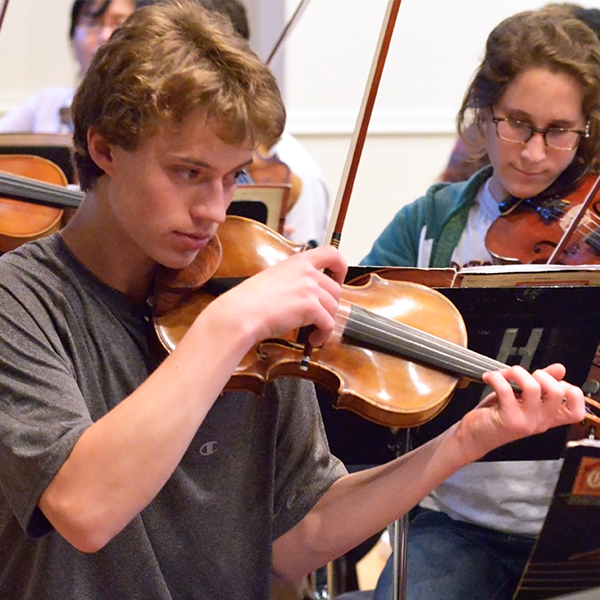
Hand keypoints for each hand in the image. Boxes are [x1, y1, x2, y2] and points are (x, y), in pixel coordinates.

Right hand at [205, 245, 346, 348]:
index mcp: (299, 261)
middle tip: (317, 318)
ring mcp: (310, 288)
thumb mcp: (276, 277)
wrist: (241, 313)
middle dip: (329, 306)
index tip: (337, 280)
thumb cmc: (251, 299)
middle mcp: (307, 272)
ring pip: (333, 308)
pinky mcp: (311, 307)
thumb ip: (295, 279)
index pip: (332, 253)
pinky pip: (329, 324)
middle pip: (335, 290)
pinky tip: (312, 340)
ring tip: (312, 332)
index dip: (341, 267)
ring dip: (325, 323)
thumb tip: (307, 294)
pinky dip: (323, 335)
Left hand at [456, 364, 585, 460]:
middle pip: (558, 392)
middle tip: (523, 376)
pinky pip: (506, 389)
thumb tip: (560, 369)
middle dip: (540, 374)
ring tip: (502, 374)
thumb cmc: (496, 415)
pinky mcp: (509, 420)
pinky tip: (488, 378)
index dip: (570, 390)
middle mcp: (541, 422)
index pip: (577, 410)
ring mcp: (526, 422)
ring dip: (515, 372)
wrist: (472, 436)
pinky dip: (495, 377)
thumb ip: (540, 384)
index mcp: (547, 417)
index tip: (552, 381)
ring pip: (532, 387)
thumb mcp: (520, 398)